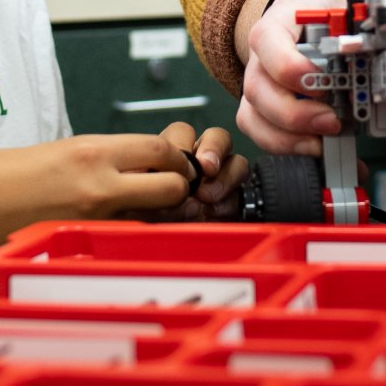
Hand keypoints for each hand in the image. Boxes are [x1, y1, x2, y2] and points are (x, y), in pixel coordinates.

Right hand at [0, 132, 197, 261]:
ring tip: (137, 218)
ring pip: (154, 220)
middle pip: (172, 186)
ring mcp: (90, 223)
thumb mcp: (48, 152)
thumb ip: (90, 160)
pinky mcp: (77, 252)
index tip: (165, 164)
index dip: (171, 158)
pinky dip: (125, 242)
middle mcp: (98, 185)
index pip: (160, 149)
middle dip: (177, 189)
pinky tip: (110, 242)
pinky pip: (121, 246)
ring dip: (156, 219)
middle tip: (164, 195)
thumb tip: (120, 167)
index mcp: (89, 151)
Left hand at [125, 122, 250, 221]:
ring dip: (225, 178)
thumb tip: (161, 182)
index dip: (182, 145)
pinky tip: (213, 213)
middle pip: (218, 137)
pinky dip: (229, 201)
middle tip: (206, 169)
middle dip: (213, 149)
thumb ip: (151, 190)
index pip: (182, 132)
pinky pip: (243, 192)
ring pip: (237, 161)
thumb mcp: (142, 203)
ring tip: (207, 198)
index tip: (176, 163)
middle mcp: (202, 162)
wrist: (168, 254)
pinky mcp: (236, 201)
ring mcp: (223, 180)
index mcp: (174, 154)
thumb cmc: (148, 222)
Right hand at [236, 0, 351, 156]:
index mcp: (279, 21)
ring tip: (325, 144)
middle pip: (258, 89)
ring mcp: (259, 82)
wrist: (311, 8)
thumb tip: (382, 54)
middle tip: (333, 122)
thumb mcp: (346, 3)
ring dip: (290, 137)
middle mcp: (261, 54)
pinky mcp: (263, 106)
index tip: (323, 85)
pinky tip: (317, 150)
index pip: (267, 40)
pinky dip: (287, 147)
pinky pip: (260, 132)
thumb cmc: (327, 8)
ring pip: (253, 116)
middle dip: (296, 115)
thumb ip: (360, 24)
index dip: (292, 69)